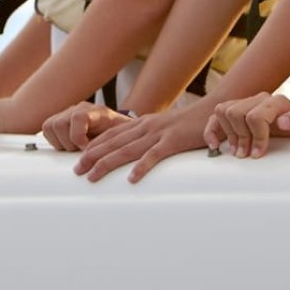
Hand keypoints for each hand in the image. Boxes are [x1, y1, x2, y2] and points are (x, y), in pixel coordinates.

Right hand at [42, 102, 129, 151]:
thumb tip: (104, 159)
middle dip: (68, 143)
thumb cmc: (120, 136)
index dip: (77, 136)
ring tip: (75, 148)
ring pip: (51, 126)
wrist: (119, 130)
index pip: (78, 118)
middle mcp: (80, 109)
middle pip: (60, 124)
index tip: (84, 149)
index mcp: (97, 112)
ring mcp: (69, 113)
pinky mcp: (61, 120)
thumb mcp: (120, 141)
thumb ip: (111, 146)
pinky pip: (48, 129)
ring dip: (60, 142)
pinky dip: (55, 140)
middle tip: (80, 151)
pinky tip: (68, 145)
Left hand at [75, 105, 210, 183]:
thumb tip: (139, 153)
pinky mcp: (173, 141)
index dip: (94, 145)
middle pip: (113, 143)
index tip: (78, 156)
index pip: (112, 134)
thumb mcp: (164, 129)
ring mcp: (158, 133)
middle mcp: (145, 127)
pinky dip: (142, 167)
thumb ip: (150, 138)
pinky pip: (154, 156)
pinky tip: (131, 179)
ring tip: (92, 175)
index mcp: (142, 124)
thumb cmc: (189, 124)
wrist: (213, 111)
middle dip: (92, 156)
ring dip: (107, 163)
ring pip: (127, 150)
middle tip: (75, 170)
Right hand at [204, 92, 289, 157]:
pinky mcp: (238, 112)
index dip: (255, 137)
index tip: (258, 153)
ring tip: (239, 150)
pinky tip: (215, 144)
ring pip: (223, 110)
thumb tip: (282, 120)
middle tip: (247, 153)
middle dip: (240, 137)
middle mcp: (260, 99)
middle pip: (236, 112)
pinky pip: (216, 115)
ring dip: (228, 134)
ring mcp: (247, 104)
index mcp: (277, 102)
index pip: (255, 116)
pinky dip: (211, 129)